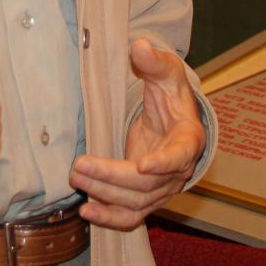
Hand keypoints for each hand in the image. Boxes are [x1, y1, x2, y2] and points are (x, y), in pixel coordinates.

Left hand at [69, 37, 204, 229]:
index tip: (142, 165)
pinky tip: (87, 213)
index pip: (179, 156)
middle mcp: (178, 170)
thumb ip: (154, 61)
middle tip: (80, 165)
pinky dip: (110, 218)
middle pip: (147, 184)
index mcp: (189, 139)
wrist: (174, 118)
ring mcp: (162, 188)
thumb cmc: (171, 94)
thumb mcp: (166, 72)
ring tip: (76, 178)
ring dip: (105, 194)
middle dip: (112, 176)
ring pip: (136, 202)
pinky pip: (131, 216)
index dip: (162, 163)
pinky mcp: (145, 197)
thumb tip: (139, 46)